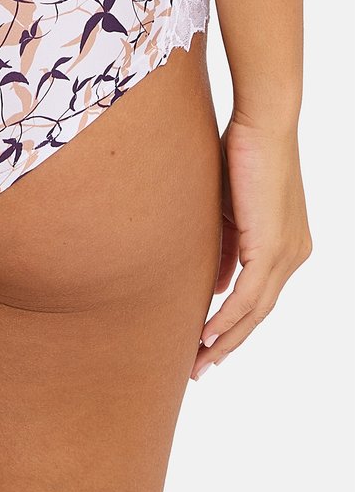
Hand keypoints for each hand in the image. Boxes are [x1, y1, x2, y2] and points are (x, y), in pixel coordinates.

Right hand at [191, 115, 310, 379]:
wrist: (263, 123)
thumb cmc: (241, 151)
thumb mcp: (228, 210)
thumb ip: (225, 247)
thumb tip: (214, 286)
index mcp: (287, 244)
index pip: (259, 295)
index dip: (234, 322)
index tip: (207, 342)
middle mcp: (294, 254)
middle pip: (259, 313)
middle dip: (228, 343)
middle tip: (200, 367)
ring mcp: (287, 254)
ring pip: (254, 312)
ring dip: (224, 339)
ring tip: (198, 361)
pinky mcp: (272, 248)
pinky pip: (247, 296)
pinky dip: (226, 319)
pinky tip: (206, 335)